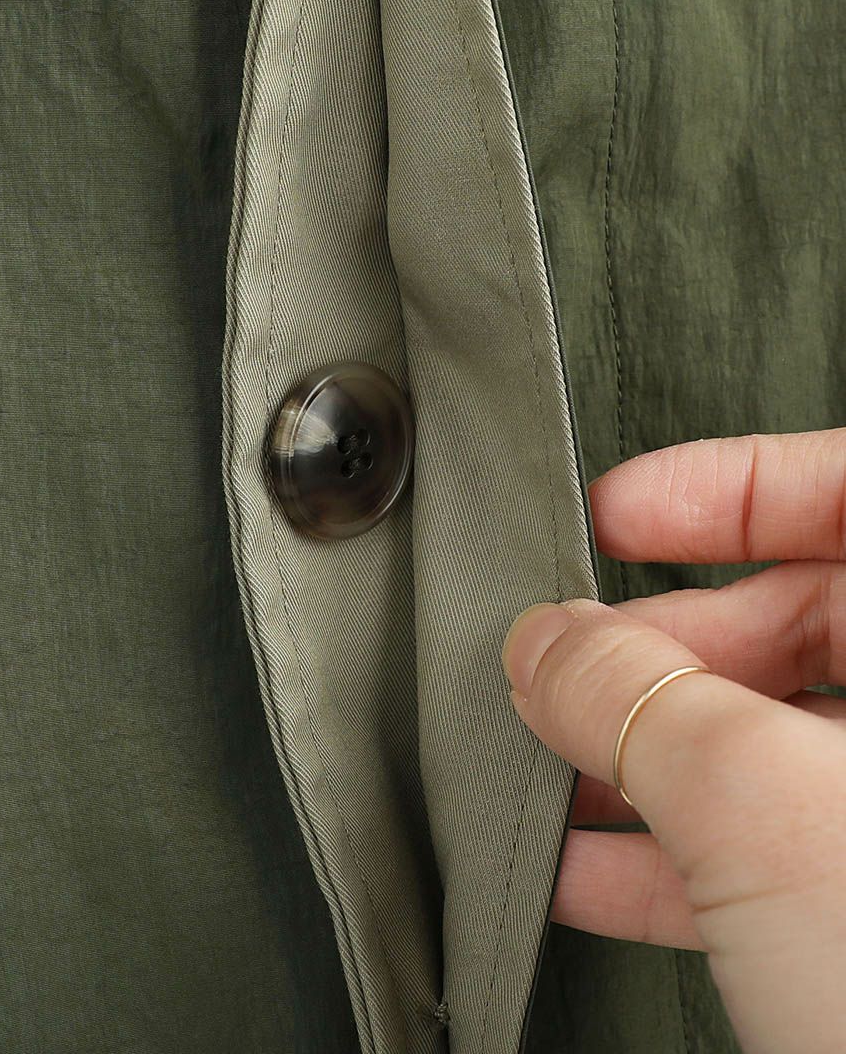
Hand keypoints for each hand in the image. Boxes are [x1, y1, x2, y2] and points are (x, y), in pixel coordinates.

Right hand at [501, 429, 845, 1053]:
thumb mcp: (765, 810)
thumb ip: (636, 696)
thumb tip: (547, 643)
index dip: (728, 486)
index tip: (615, 514)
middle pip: (810, 619)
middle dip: (661, 645)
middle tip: (557, 668)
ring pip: (781, 744)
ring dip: (648, 758)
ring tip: (544, 768)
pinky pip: (776, 848)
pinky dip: (675, 852)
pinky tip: (583, 866)